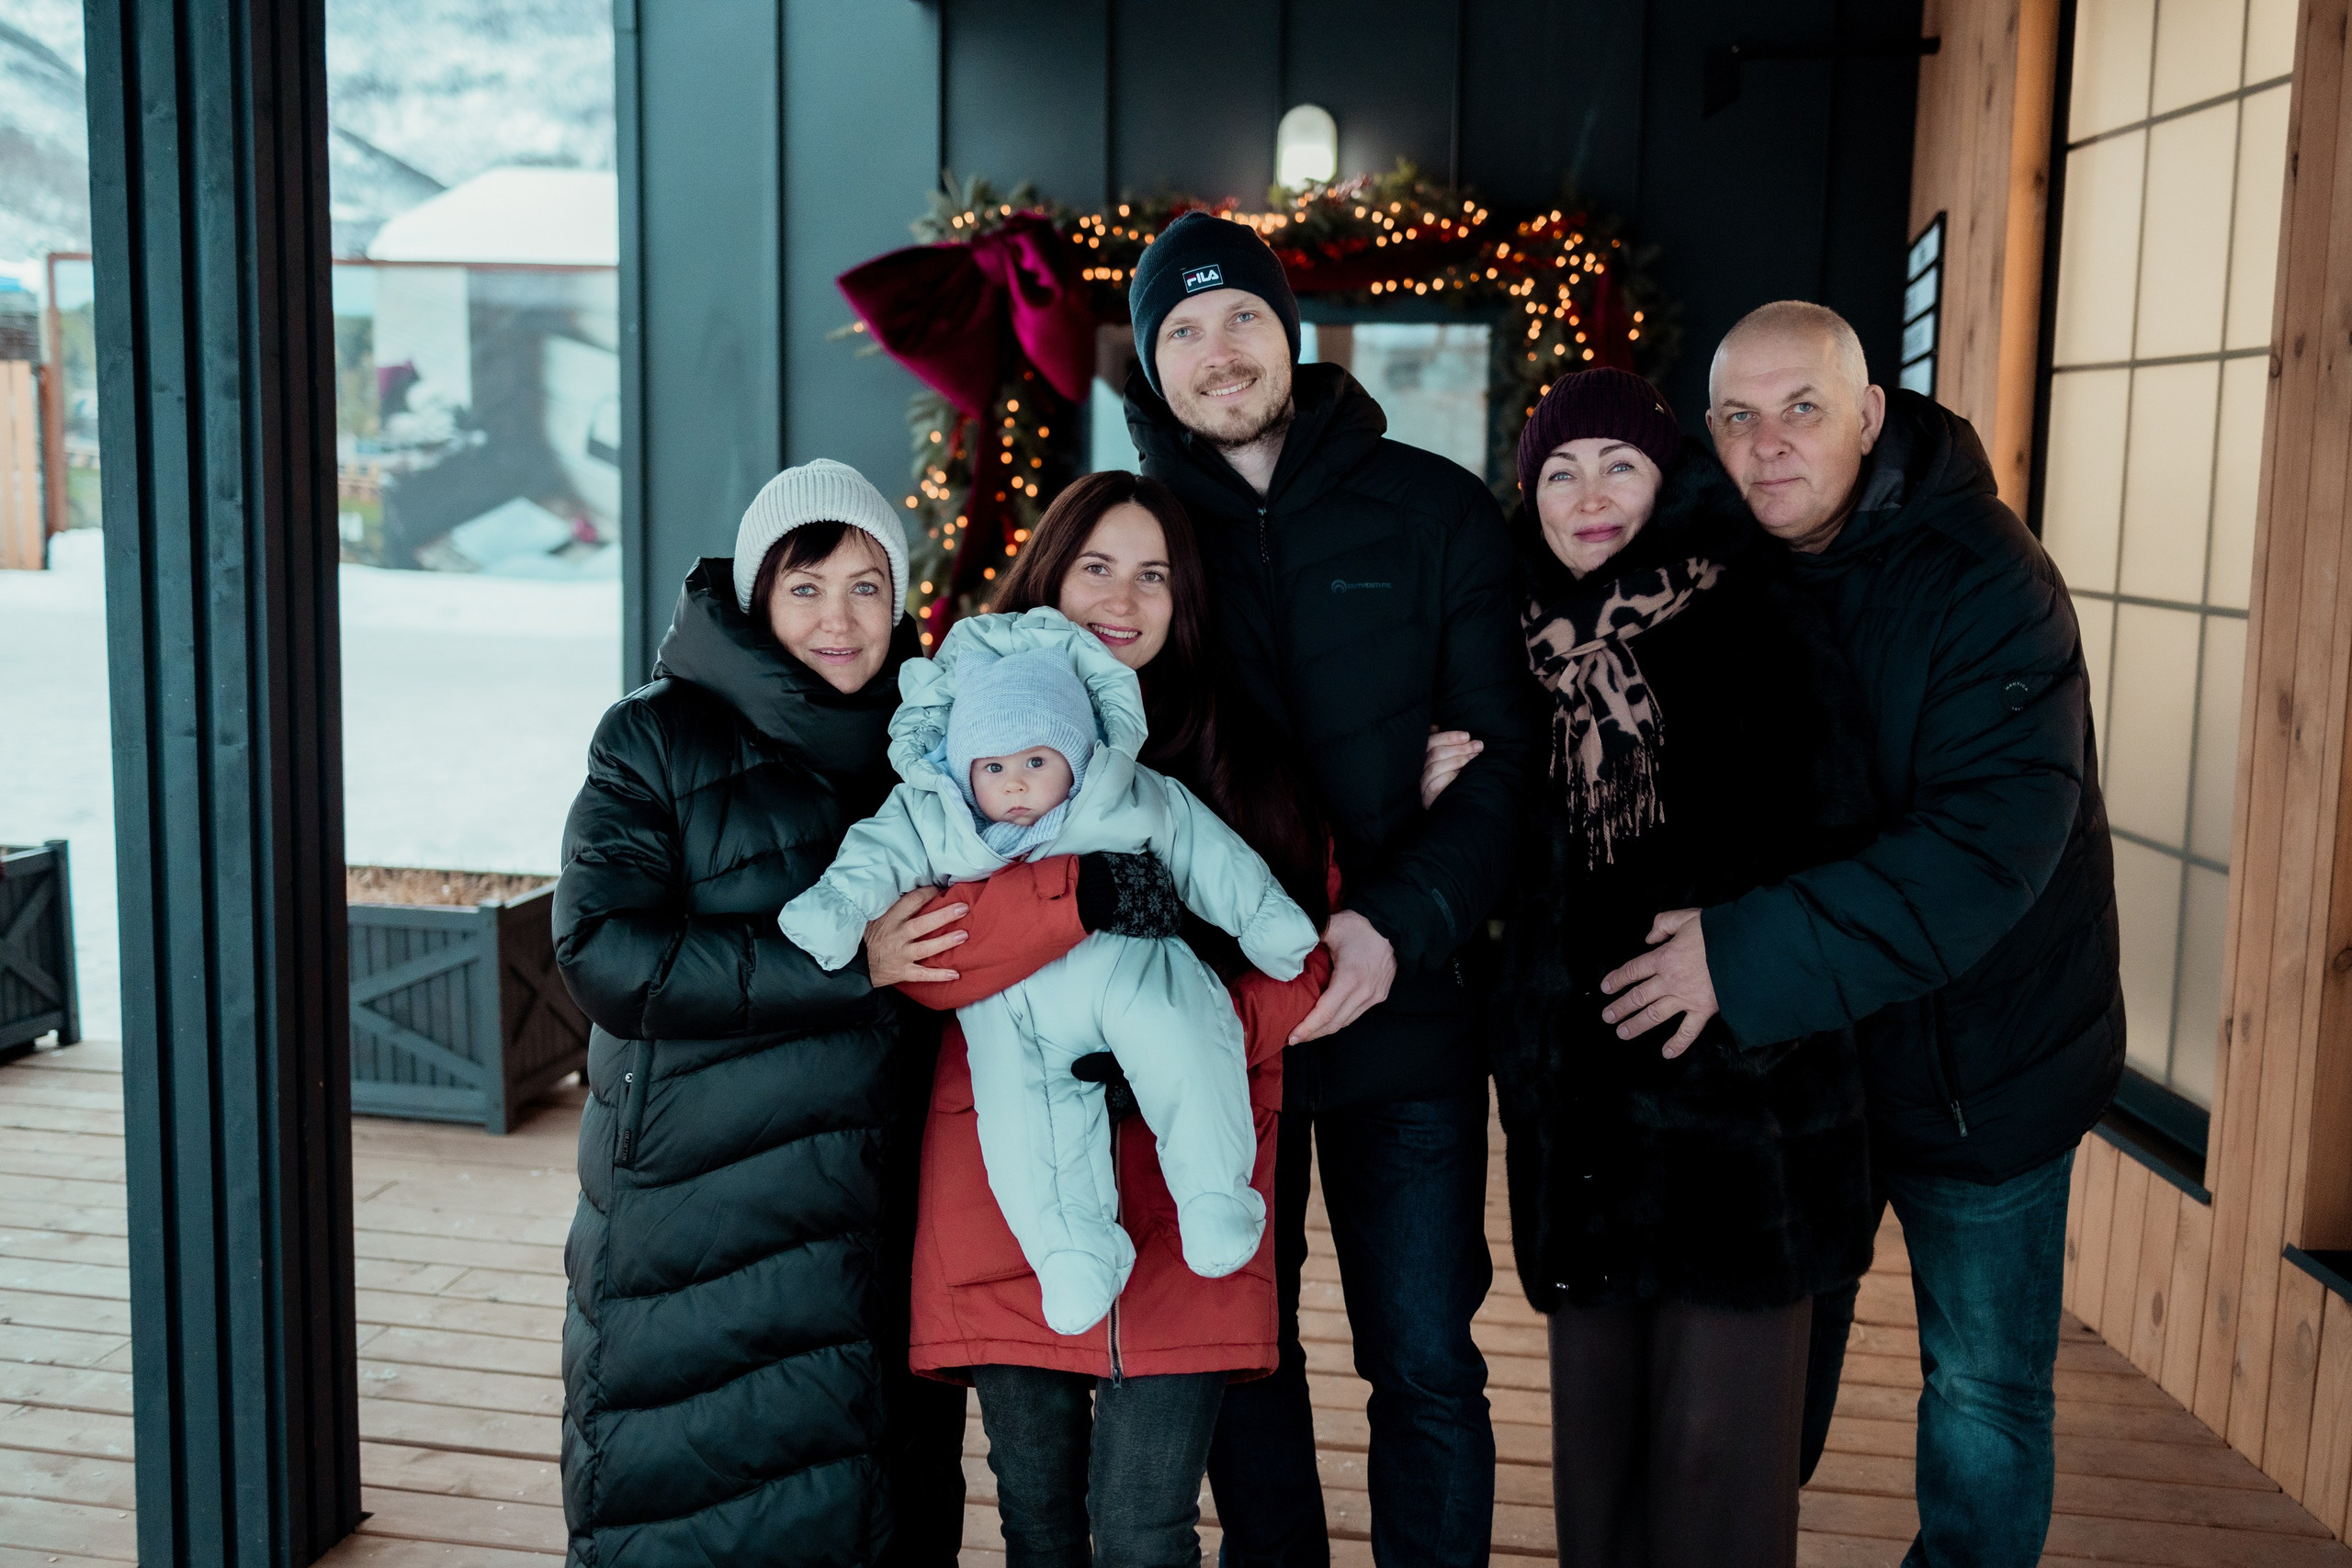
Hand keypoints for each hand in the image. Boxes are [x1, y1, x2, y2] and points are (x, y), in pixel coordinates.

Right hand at [864, 887, 967, 985]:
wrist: (857, 966)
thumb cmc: (871, 938)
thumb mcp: (875, 918)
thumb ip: (895, 908)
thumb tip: (919, 892)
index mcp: (890, 920)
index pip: (911, 902)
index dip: (928, 893)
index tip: (941, 890)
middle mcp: (896, 937)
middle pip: (923, 925)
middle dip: (944, 916)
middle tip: (963, 908)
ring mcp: (900, 955)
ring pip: (925, 948)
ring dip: (945, 942)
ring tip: (963, 936)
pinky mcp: (903, 972)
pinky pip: (922, 975)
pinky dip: (938, 975)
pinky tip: (955, 974)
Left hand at [1289, 910, 1395, 1043]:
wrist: (1390, 925)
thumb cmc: (1359, 926)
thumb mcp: (1331, 926)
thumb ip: (1308, 936)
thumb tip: (1286, 944)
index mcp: (1350, 978)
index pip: (1326, 1012)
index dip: (1308, 1028)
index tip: (1292, 1038)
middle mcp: (1364, 992)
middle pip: (1335, 1023)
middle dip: (1313, 1033)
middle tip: (1294, 1038)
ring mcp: (1374, 996)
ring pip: (1346, 1022)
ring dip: (1326, 1029)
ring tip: (1307, 1033)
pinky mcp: (1380, 996)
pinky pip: (1356, 1014)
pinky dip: (1340, 1020)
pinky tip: (1327, 1020)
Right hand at [1421, 726, 1483, 809]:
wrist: (1459, 809)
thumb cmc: (1458, 778)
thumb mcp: (1455, 758)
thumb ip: (1447, 744)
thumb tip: (1436, 725)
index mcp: (1426, 757)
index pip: (1431, 741)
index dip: (1449, 737)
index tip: (1467, 736)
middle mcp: (1421, 769)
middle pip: (1434, 754)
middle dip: (1459, 748)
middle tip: (1478, 746)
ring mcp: (1422, 784)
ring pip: (1435, 767)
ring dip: (1458, 760)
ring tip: (1475, 758)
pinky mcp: (1427, 798)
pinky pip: (1435, 785)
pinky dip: (1450, 778)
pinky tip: (1462, 775)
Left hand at [1599, 908, 1718, 1058]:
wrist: (1747, 948)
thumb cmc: (1718, 931)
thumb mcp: (1686, 917)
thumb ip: (1663, 924)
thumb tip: (1649, 937)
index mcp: (1664, 957)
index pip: (1633, 970)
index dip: (1617, 979)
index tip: (1606, 988)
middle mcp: (1670, 980)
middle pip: (1638, 996)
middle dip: (1620, 1007)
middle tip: (1607, 1017)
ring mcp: (1686, 997)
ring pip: (1655, 1014)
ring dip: (1637, 1025)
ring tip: (1622, 1033)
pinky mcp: (1704, 1009)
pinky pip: (1688, 1030)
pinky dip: (1677, 1044)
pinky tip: (1666, 1053)